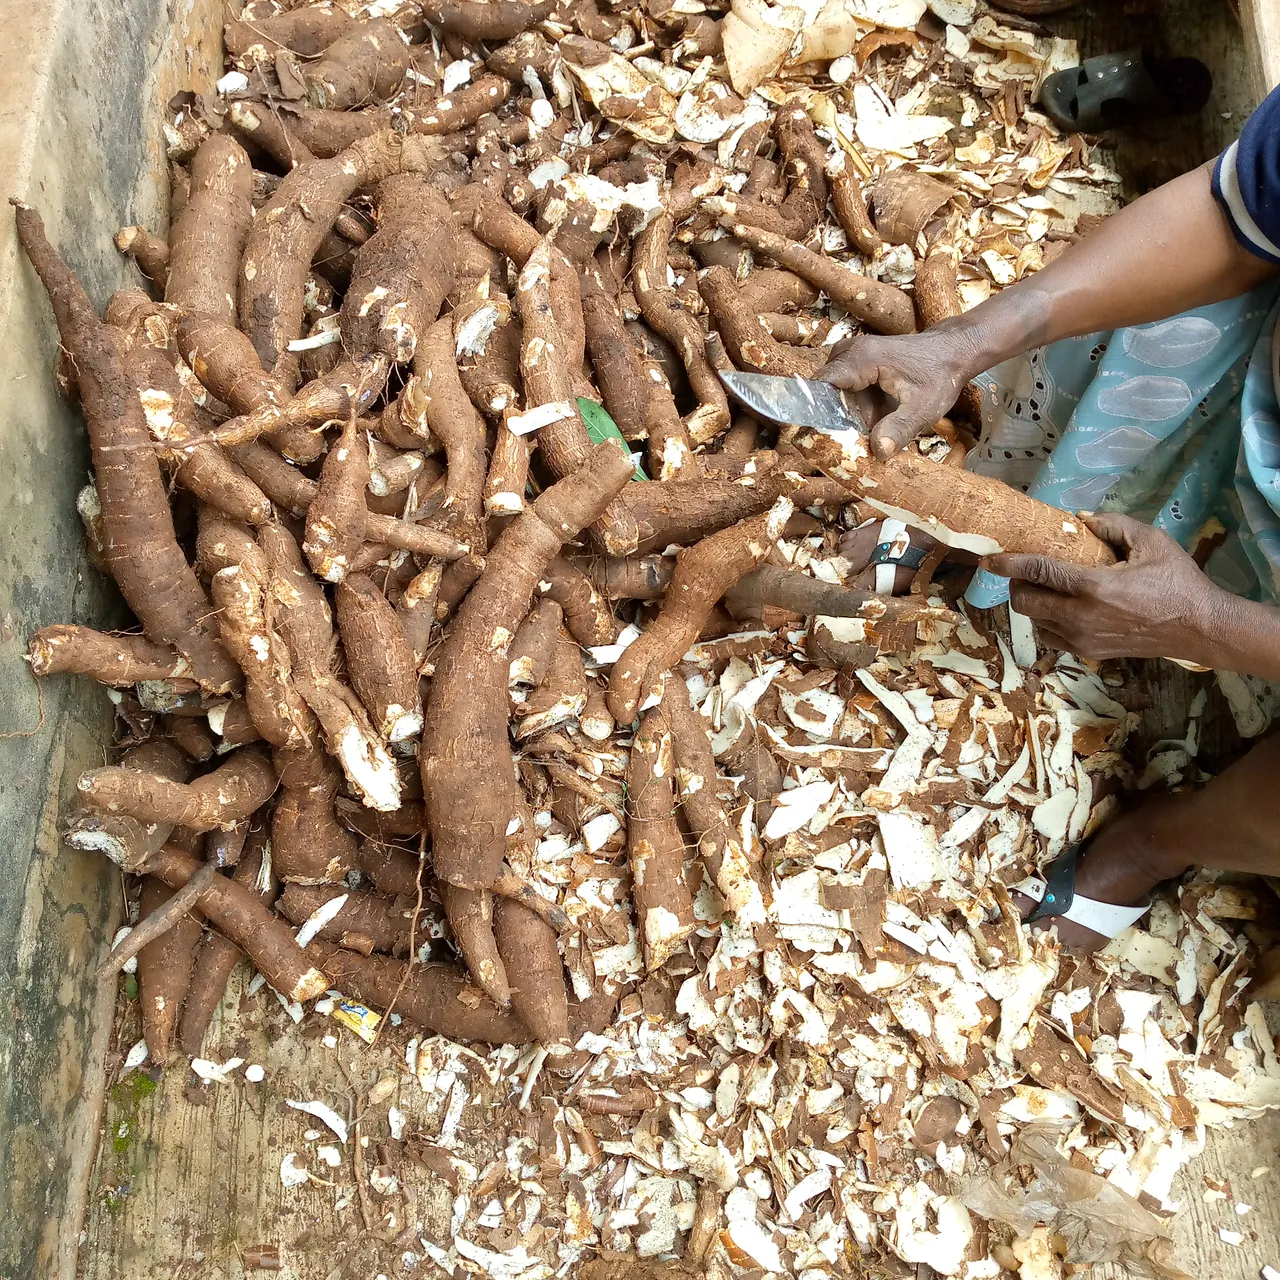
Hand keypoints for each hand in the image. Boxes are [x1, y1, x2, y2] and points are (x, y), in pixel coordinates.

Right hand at [818, 324, 983, 459]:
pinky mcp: (856, 364)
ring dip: (847, 415)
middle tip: (849, 442)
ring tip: (872, 426)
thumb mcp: (924, 408)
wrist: (953, 352)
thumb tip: (878, 453)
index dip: (811, 411)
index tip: (809, 436)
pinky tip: (875, 418)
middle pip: (824, 392)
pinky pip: (843, 390)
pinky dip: (854, 408)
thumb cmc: (940, 375)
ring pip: (833, 394)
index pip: (820, 385)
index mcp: (862, 358)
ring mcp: (851, 355)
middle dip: (833, 419)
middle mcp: (850, 352)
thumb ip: (900, 429)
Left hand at [981, 513, 1230, 663]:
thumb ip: (1112, 525)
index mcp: (1093, 587)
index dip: (1009, 564)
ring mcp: (1082, 640)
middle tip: (1026, 571)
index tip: (990, 558)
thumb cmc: (1177, 581)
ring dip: (1032, 604)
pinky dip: (1046, 622)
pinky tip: (1061, 608)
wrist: (1200, 628)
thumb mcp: (1151, 541)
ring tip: (1046, 588)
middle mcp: (1080, 617)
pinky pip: (1050, 637)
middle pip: (1024, 602)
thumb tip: (1079, 519)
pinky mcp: (1088, 654)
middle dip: (1017, 584)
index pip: (1037, 573)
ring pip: (1033, 622)